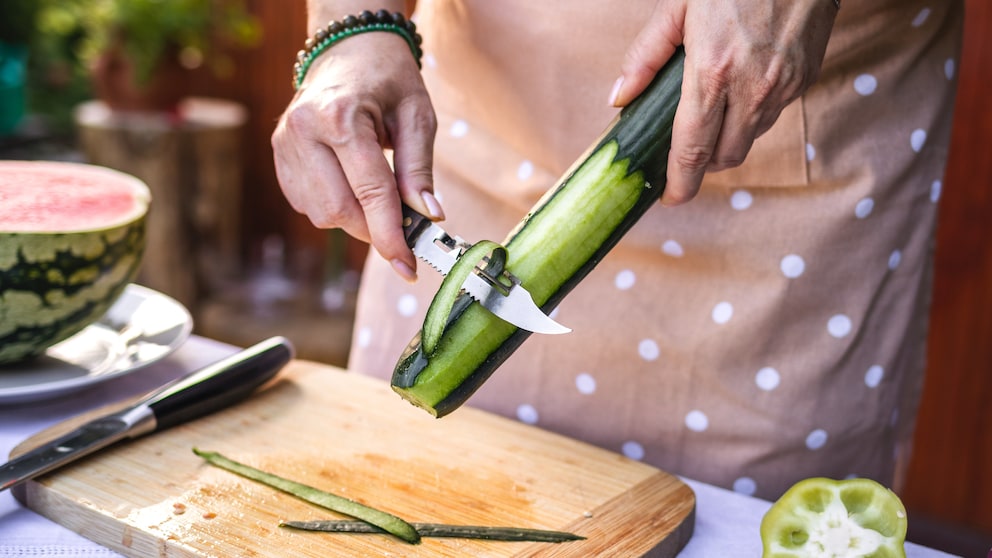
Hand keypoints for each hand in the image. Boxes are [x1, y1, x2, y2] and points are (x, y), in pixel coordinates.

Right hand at [271, 30, 439, 281]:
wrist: (348, 50)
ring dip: (356, 219)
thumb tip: (429, 216)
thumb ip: (419, 169)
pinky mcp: (279, 157)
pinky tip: (351, 183)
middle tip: (403, 228)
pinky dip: (336, 207)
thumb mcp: (417, 115)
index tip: (408, 267)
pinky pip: (308, 205)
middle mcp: (303, 131)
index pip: (369, 192)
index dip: (391, 235)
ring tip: (377, 193)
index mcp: (340, 116)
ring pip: (322, 214)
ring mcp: (284, 145)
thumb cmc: (387, 80)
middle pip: (339, 210)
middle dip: (374, 229)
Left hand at [610, 0, 836, 204]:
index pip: (693, 150)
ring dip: (727, 140)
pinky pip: (773, 115)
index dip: (680, 182)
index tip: (669, 198)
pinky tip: (739, 88)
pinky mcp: (804, 79)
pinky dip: (751, 115)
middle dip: (701, 165)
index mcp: (712, 73)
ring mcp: (783, 87)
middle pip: (724, 157)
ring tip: (710, 116)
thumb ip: (645, 57)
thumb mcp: (676, 5)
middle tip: (683, 154)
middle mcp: (752, 89)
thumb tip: (620, 100)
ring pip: (750, 139)